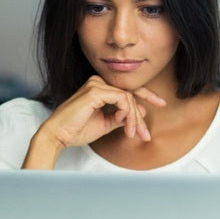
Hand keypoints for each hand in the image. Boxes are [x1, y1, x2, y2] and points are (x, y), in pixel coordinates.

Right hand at [39, 76, 165, 147]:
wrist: (58, 136)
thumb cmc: (77, 130)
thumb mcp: (105, 123)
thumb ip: (121, 117)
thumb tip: (140, 113)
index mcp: (99, 87)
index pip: (127, 89)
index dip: (147, 95)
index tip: (161, 103)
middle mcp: (98, 82)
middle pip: (131, 94)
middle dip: (141, 115)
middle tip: (146, 133)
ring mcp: (97, 84)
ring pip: (129, 98)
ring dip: (134, 118)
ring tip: (133, 134)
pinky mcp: (96, 91)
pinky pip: (123, 99)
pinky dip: (128, 113)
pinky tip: (125, 125)